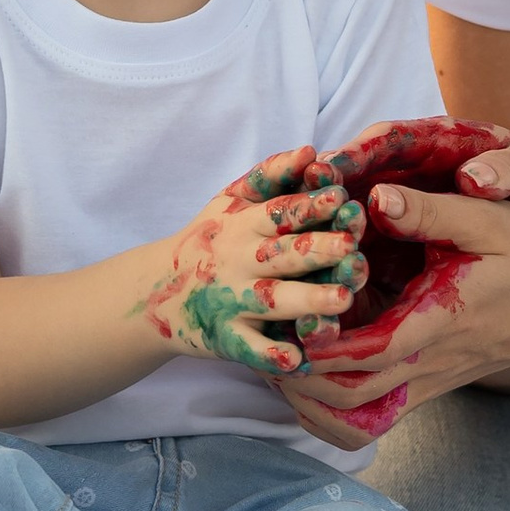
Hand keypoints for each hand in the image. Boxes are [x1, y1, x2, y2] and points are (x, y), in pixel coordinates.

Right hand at [140, 147, 366, 376]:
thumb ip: (272, 175)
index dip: (310, 206)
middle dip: (316, 251)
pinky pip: (251, 349)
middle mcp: (240, 263)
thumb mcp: (232, 200)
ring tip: (343, 300)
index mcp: (244, 225)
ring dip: (307, 301)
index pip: (279, 212)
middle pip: (282, 255)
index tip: (341, 198)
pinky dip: (272, 356)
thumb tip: (311, 150)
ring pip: (274, 302)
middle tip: (351, 248)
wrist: (158, 292)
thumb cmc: (210, 239)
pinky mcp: (227, 340)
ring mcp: (232, 303)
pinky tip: (299, 360)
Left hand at [284, 132, 509, 436]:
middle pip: (353, 396)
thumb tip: (378, 199)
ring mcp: (424, 382)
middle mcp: (428, 362)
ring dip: (312, 397)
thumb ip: (432, 212)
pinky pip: (371, 414)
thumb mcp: (490, 222)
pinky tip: (310, 373)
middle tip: (268, 343)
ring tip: (278, 361)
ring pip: (358, 414)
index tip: (292, 322)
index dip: (325, 344)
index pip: (373, 350)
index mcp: (440, 320)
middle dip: (303, 379)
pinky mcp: (422, 388)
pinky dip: (333, 405)